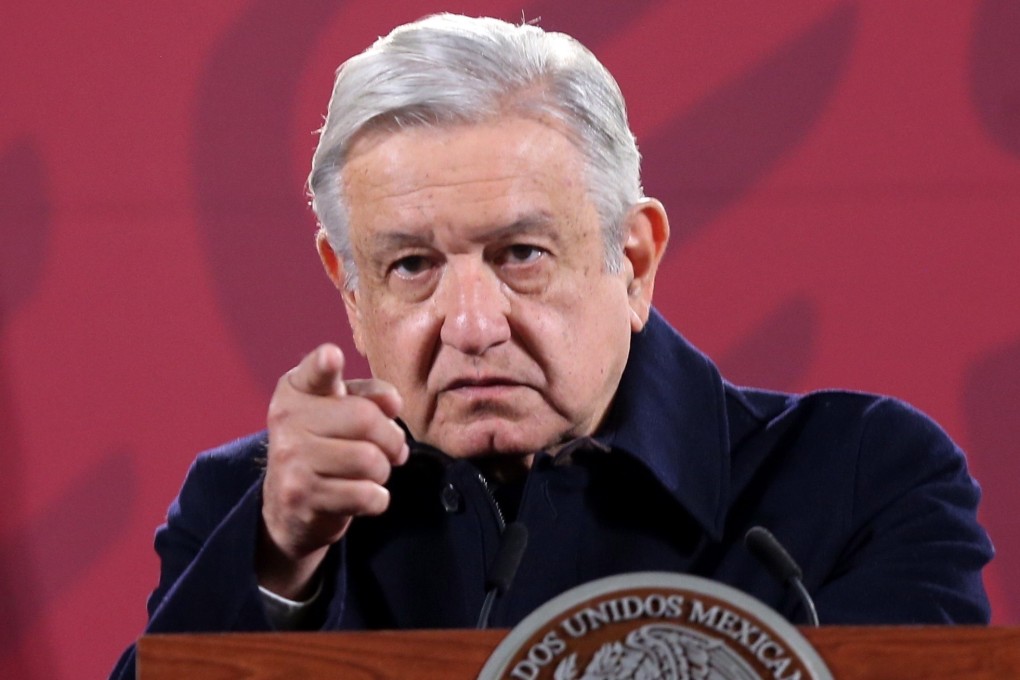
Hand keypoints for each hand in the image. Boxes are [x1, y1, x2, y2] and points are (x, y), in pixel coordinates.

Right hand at [257, 344, 408, 598]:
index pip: (315, 373)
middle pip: (366, 419)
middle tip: (392, 450)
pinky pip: (365, 494)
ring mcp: (290, 459)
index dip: (325, 364)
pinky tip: (363, 495)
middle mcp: (287, 420)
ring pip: (370, 460)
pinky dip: (377, 499)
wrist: (289, 505)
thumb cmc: (326, 445)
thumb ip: (369, 396)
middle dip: (392, 439)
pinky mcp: (301, 497)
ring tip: (373, 472)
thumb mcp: (340, 410)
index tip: (332, 356)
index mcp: (296, 390)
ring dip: (384, 470)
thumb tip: (393, 403)